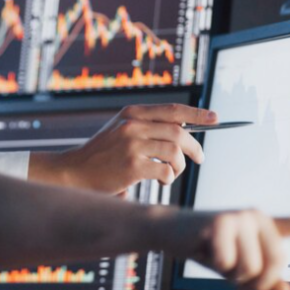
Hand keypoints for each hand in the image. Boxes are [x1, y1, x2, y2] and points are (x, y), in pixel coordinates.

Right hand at [30, 103, 214, 193]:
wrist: (74, 171)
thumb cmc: (103, 154)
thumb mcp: (121, 130)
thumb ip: (147, 126)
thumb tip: (185, 130)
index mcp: (132, 113)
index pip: (173, 109)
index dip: (197, 114)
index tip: (215, 118)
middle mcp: (132, 125)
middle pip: (179, 132)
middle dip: (195, 147)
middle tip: (199, 158)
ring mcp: (132, 144)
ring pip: (175, 153)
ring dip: (180, 166)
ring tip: (172, 174)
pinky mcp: (132, 165)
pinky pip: (165, 170)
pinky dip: (169, 177)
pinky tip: (162, 180)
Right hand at [167, 210, 289, 289]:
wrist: (170, 231)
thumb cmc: (205, 247)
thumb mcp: (236, 265)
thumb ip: (262, 280)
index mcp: (263, 225)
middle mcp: (255, 217)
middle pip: (275, 264)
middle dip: (256, 282)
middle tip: (240, 285)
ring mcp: (239, 218)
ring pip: (251, 267)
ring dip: (233, 276)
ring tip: (219, 262)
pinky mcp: (220, 222)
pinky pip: (227, 263)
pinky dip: (215, 265)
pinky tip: (204, 250)